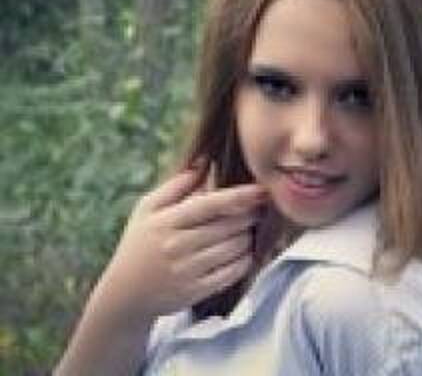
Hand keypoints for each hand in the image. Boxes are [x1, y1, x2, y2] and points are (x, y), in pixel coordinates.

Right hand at [94, 167, 266, 320]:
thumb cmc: (140, 243)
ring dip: (248, 237)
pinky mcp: (196, 291)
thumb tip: (204, 161)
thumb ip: (176, 185)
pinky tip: (242, 252)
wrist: (124, 294)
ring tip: (245, 230)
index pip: (211, 205)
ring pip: (235, 248)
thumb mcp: (146, 209)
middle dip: (249, 216)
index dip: (240, 196)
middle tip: (255, 210)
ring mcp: (188, 271)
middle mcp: (178, 246)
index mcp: (167, 222)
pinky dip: (245, 260)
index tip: (261, 190)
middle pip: (229, 226)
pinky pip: (233, 272)